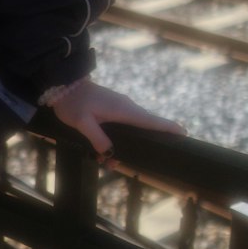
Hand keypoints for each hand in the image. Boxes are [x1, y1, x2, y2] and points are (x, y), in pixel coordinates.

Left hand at [51, 78, 185, 158]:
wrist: (63, 86)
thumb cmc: (73, 103)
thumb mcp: (82, 122)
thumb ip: (97, 138)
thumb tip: (111, 153)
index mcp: (123, 109)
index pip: (151, 120)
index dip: (168, 127)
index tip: (184, 134)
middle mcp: (126, 108)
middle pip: (145, 127)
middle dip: (144, 145)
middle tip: (136, 162)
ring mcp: (120, 108)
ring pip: (132, 130)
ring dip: (124, 146)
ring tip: (109, 163)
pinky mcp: (113, 109)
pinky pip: (122, 127)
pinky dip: (117, 140)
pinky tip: (103, 154)